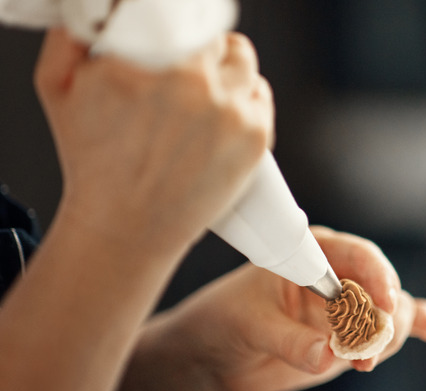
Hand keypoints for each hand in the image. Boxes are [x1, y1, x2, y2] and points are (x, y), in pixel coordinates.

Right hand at [34, 29, 273, 253]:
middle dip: (199, 48)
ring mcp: (229, 108)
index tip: (170, 36)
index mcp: (144, 58)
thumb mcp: (58, 87)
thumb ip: (73, 34)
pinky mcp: (256, 134)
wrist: (127, 227)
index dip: (175, 24)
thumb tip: (104, 11)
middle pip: (213, 34)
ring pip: (242, 59)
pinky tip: (223, 115)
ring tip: (205, 93)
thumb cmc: (92, 163)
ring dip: (227, 68)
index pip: (177, 12)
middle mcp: (192, 79)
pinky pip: (261, 93)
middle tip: (183, 72)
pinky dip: (246, 98)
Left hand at [108, 226, 425, 390]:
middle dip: (384, 317)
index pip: (359, 255)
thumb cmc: (226, 320)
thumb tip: (328, 357)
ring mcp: (347, 310)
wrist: (217, 355)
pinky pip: (388, 330)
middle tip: (369, 348)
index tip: (386, 301)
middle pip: (382, 288)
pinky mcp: (350, 338)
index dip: (378, 276)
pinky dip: (412, 328)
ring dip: (389, 335)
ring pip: (389, 315)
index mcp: (314, 253)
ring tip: (366, 359)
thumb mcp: (252, 325)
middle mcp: (338, 277)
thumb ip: (291, 342)